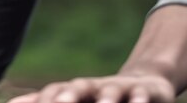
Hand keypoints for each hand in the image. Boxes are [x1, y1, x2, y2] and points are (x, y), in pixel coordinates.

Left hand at [6, 73, 174, 102]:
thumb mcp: (77, 100)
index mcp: (76, 92)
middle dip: (68, 96)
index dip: (40, 100)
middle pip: (79, 88)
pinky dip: (138, 100)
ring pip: (111, 91)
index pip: (54, 93)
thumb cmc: (102, 99)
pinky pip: (141, 95)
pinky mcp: (144, 93)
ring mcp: (119, 89)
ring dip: (106, 99)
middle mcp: (95, 88)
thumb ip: (46, 101)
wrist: (145, 85)